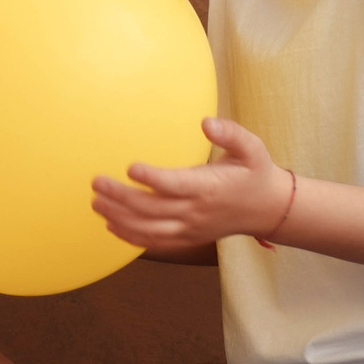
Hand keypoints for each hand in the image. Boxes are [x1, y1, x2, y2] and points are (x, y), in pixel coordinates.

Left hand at [92, 117, 292, 249]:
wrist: (267, 208)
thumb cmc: (255, 172)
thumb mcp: (252, 148)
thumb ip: (230, 133)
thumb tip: (206, 122)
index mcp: (210, 187)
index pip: (176, 185)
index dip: (152, 179)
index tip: (130, 167)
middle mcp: (197, 211)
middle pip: (153, 209)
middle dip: (121, 197)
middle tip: (96, 183)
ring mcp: (191, 228)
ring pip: (149, 230)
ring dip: (119, 218)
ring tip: (96, 203)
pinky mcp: (187, 238)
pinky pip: (155, 242)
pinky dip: (131, 237)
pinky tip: (110, 225)